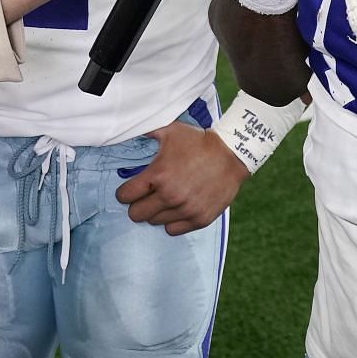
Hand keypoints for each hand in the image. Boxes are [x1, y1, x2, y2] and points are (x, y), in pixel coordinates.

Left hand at [114, 122, 249, 234]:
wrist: (232, 154)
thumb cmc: (198, 142)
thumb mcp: (170, 130)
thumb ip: (147, 131)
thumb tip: (128, 127)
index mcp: (158, 175)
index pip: (125, 196)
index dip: (124, 192)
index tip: (130, 190)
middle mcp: (170, 196)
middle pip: (136, 214)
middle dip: (137, 205)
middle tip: (146, 196)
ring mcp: (185, 209)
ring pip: (155, 222)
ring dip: (156, 212)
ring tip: (165, 199)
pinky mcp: (200, 219)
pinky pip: (173, 230)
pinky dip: (172, 221)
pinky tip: (177, 209)